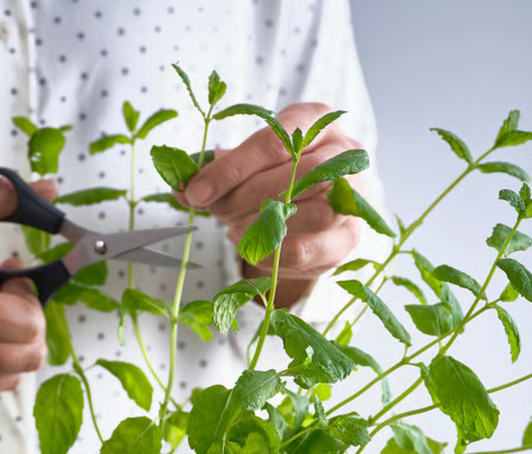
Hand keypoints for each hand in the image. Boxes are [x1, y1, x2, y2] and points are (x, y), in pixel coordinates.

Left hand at [182, 103, 363, 307]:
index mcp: (315, 119)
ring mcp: (352, 197)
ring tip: (233, 228)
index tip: (196, 191)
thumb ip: (217, 170)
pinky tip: (251, 247)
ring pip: (310, 212)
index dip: (230, 170)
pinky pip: (310, 251)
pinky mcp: (348, 238)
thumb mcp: (249, 161)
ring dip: (261, 226)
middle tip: (214, 211)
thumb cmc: (276, 173)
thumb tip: (179, 187)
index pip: (275, 141)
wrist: (315, 204)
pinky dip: (272, 254)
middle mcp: (344, 153)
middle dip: (244, 197)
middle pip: (295, 174)